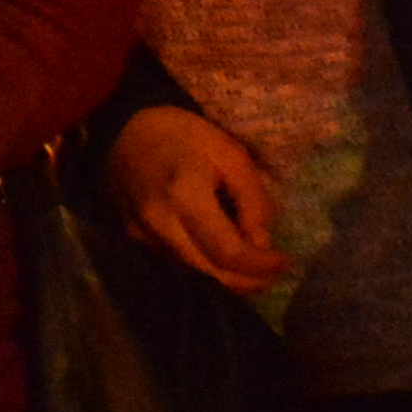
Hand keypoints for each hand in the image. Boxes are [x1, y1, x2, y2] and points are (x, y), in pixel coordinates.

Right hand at [106, 106, 284, 293]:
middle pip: (210, 273)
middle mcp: (160, 224)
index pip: (228, 251)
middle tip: (274, 274)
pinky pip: (177, 264)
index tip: (285, 261)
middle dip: (248, 282)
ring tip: (255, 272)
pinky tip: (223, 260)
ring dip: (228, 280)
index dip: (261, 265)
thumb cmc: (184, 135)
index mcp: (185, 196)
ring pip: (193, 275)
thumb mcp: (231, 154)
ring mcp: (143, 235)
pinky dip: (205, 269)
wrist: (126, 130)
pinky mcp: (135, 239)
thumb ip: (252, 200)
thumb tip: (263, 243)